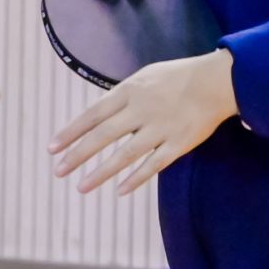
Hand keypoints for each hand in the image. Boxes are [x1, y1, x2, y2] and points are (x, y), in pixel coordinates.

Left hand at [49, 51, 237, 194]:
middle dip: (78, 154)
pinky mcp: (179, 143)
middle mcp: (141, 110)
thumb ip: (121, 97)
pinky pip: (154, 164)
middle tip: (58, 171)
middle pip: (103, 135)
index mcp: (129, 91)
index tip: (52, 148)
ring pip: (125, 154)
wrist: (217, 81)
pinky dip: (136, 178)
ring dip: (101, 172)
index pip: (92, 114)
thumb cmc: (177, 78)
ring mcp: (160, 128)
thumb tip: (98, 116)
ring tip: (81, 187)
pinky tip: (119, 190)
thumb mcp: (143, 78)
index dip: (71, 132)